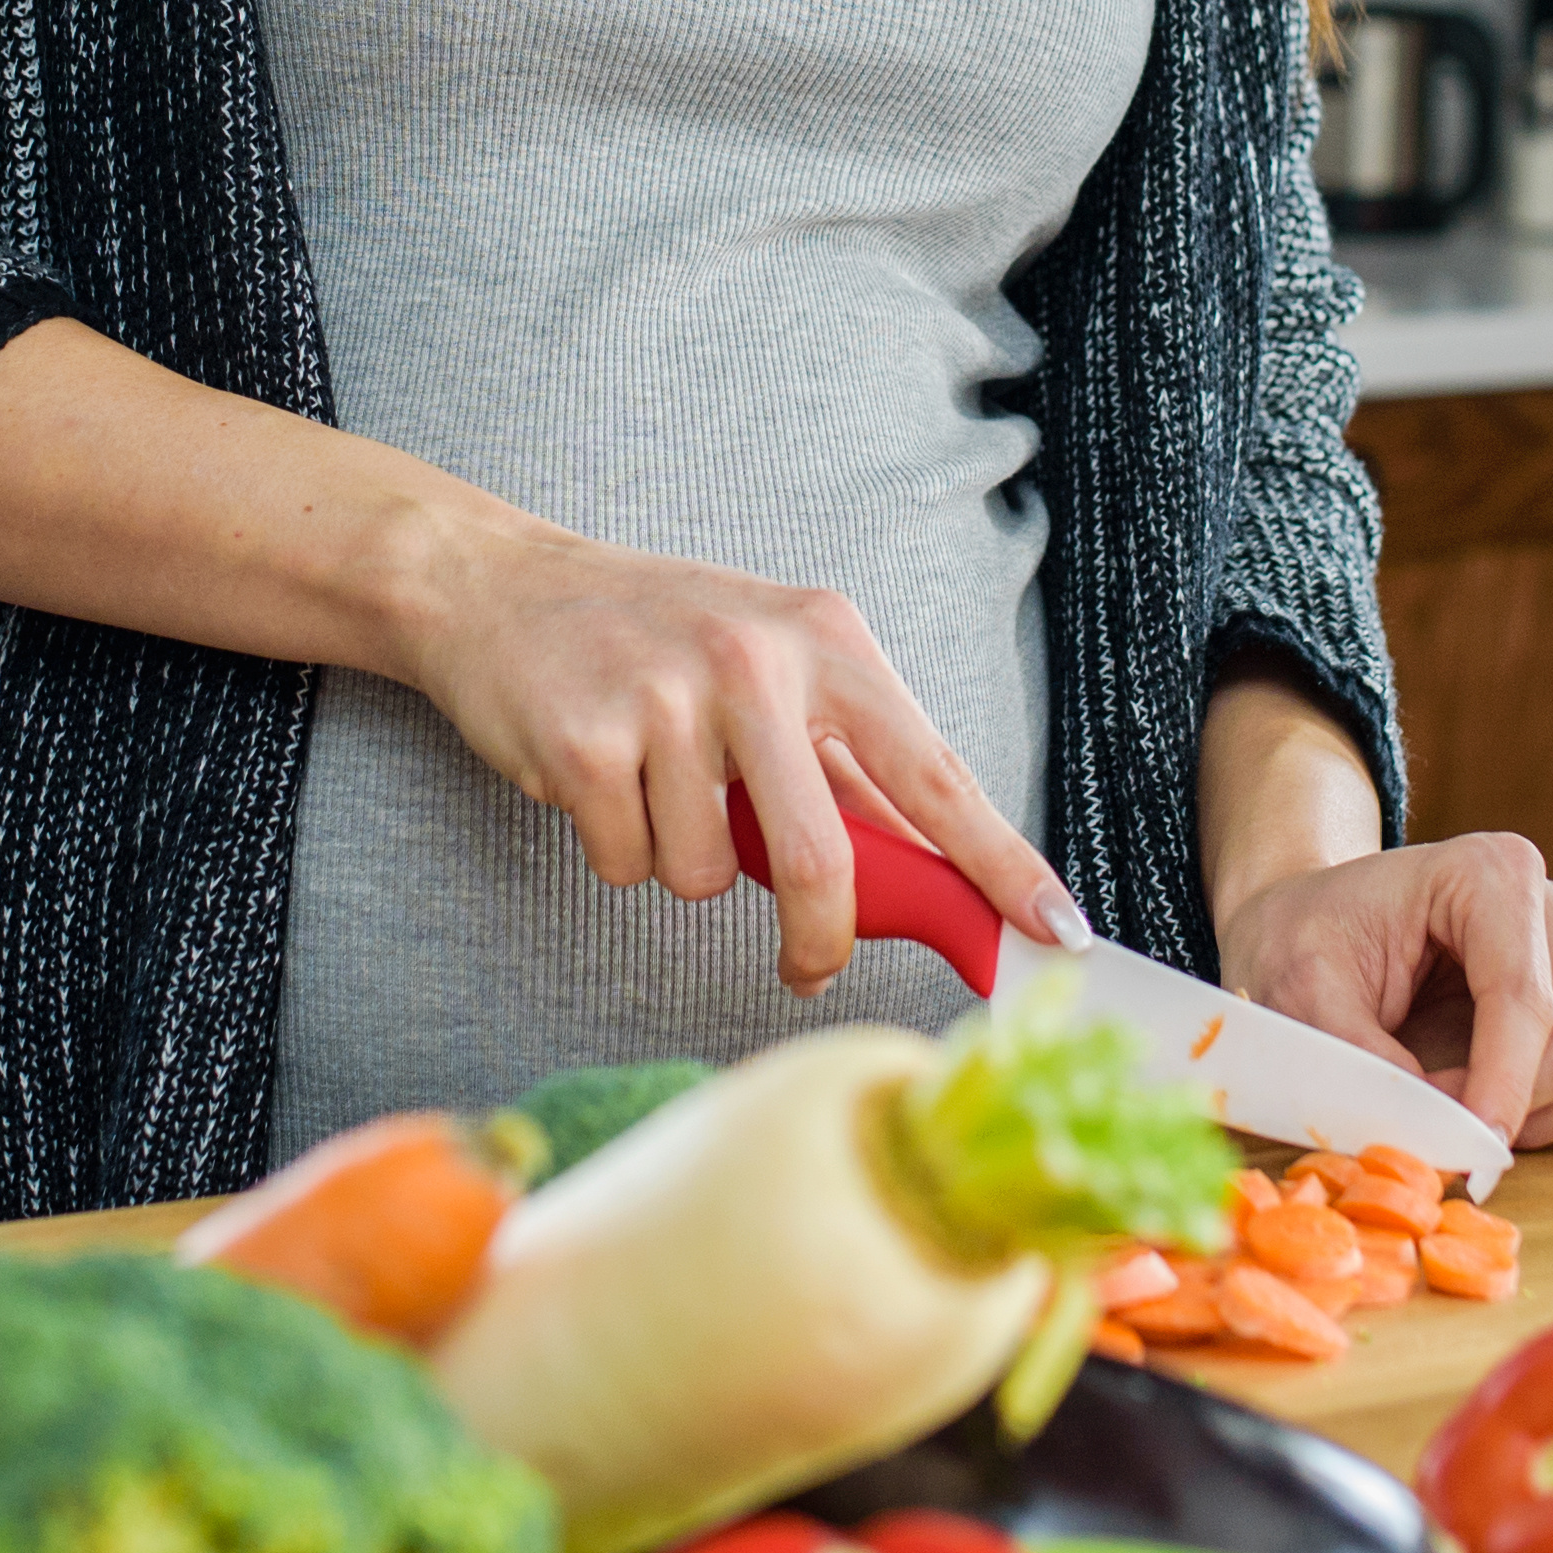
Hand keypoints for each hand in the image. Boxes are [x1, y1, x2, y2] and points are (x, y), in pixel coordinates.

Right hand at [392, 522, 1078, 996]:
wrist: (496, 586)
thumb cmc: (651, 638)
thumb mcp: (769, 666)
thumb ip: (844, 764)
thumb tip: (929, 870)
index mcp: (827, 637)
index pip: (937, 772)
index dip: (1002, 862)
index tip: (1056, 929)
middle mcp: (757, 657)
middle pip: (824, 857)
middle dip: (821, 935)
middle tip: (807, 966)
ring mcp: (669, 694)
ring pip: (711, 875)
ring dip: (684, 860)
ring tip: (650, 782)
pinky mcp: (587, 738)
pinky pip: (629, 865)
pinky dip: (615, 848)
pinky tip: (597, 778)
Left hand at [1218, 832, 1552, 1150]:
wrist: (1316, 931)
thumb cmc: (1304, 942)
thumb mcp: (1297, 990)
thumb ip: (1359, 1057)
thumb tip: (1433, 1130)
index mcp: (1491, 874)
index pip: (1526, 997)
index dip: (1504, 1086)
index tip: (1470, 1151)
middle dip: (1508, 1107)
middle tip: (1426, 1121)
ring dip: (1535, 1122)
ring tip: (1450, 1106)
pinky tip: (1491, 1107)